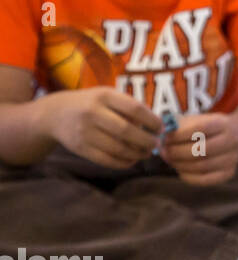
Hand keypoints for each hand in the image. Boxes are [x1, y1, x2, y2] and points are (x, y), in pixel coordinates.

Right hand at [44, 87, 161, 169]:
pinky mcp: (80, 148)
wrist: (55, 114)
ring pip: (118, 148)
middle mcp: (92, 113)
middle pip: (127, 131)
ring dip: (137, 154)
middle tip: (156, 144)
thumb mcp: (107, 96)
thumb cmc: (91, 104)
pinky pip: (107, 160)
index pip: (135, 109)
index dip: (152, 121)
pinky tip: (132, 160)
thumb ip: (129, 107)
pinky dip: (123, 163)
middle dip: (147, 140)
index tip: (161, 128)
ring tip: (146, 153)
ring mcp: (84, 132)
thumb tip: (156, 126)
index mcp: (104, 96)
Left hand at [160, 112, 237, 185]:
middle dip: (177, 152)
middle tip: (163, 151)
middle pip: (201, 149)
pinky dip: (188, 177)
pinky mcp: (228, 173)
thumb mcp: (196, 120)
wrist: (237, 137)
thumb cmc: (208, 129)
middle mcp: (231, 141)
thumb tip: (160, 136)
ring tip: (169, 160)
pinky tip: (180, 170)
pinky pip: (205, 179)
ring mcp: (232, 159)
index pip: (200, 128)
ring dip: (180, 164)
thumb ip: (179, 126)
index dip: (179, 134)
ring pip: (202, 166)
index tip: (165, 137)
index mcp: (223, 123)